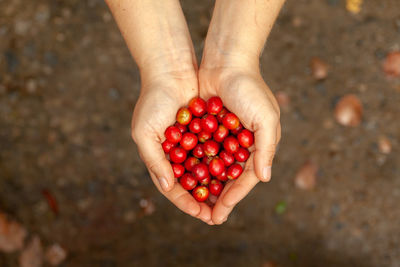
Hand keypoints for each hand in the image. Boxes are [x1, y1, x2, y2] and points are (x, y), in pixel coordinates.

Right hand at [131, 70, 213, 224]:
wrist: (171, 70)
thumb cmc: (153, 101)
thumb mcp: (145, 133)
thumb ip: (154, 161)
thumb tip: (167, 188)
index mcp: (160, 157)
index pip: (173, 188)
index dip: (187, 202)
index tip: (202, 215)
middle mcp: (177, 153)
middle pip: (192, 184)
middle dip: (204, 200)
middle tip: (218, 215)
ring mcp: (192, 143)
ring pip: (206, 171)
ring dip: (215, 185)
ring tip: (228, 201)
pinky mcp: (206, 131)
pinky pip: (216, 151)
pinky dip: (223, 163)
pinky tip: (235, 175)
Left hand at [199, 66, 280, 223]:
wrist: (225, 61)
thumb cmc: (249, 88)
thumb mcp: (265, 117)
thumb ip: (266, 148)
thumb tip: (264, 179)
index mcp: (257, 146)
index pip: (243, 180)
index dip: (232, 199)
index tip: (220, 215)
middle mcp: (240, 145)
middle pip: (227, 179)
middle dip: (217, 198)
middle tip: (206, 218)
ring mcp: (222, 138)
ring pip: (211, 169)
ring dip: (204, 186)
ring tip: (193, 204)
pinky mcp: (207, 129)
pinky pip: (199, 152)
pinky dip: (193, 166)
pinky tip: (182, 180)